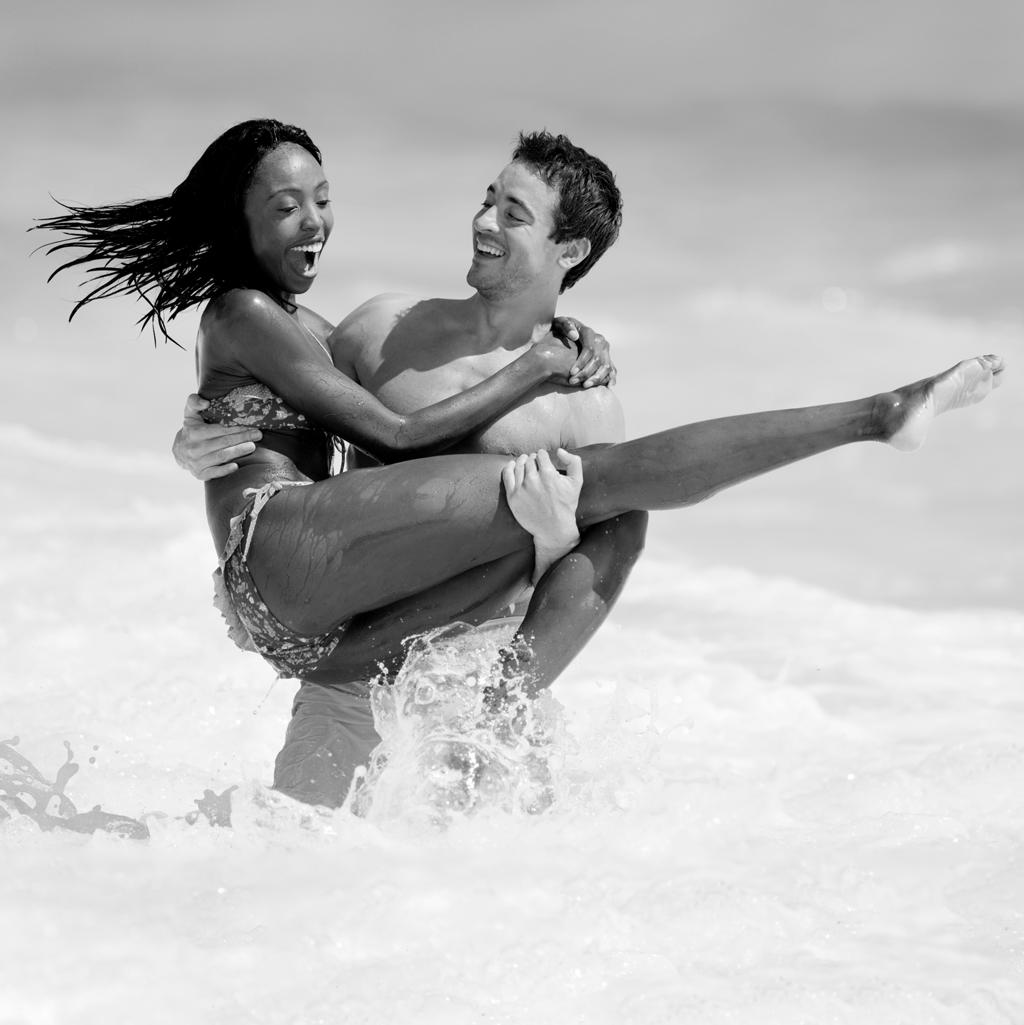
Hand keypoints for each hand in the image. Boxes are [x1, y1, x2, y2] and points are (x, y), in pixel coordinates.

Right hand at [172, 394, 261, 480]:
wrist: (179, 451)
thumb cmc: (191, 429)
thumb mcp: (190, 414)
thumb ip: (194, 402)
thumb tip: (205, 402)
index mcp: (193, 432)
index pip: (219, 430)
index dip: (236, 427)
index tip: (250, 425)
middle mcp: (194, 448)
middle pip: (224, 442)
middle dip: (243, 438)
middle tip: (257, 435)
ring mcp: (196, 462)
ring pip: (222, 456)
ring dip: (238, 451)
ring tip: (252, 446)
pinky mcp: (199, 474)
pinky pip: (213, 473)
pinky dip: (225, 470)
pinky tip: (236, 466)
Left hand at [502, 448, 582, 582]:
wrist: (554, 528)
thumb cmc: (566, 505)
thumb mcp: (577, 482)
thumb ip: (573, 461)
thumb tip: (559, 450)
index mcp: (548, 474)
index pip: (541, 454)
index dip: (543, 456)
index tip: (544, 460)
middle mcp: (533, 480)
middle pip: (529, 459)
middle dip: (533, 459)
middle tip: (535, 463)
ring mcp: (521, 489)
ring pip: (518, 465)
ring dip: (522, 461)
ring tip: (525, 463)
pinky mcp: (512, 497)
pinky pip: (507, 475)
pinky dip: (509, 467)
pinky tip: (513, 465)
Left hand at [552, 316, 615, 388]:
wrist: (567, 333)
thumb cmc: (561, 329)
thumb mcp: (560, 323)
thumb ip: (566, 326)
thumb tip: (574, 335)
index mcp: (589, 333)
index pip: (589, 349)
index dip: (581, 362)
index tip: (571, 372)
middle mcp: (600, 341)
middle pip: (598, 360)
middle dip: (585, 373)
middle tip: (573, 381)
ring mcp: (605, 350)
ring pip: (606, 366)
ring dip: (596, 378)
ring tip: (584, 386)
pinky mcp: (607, 358)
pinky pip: (612, 370)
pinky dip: (611, 378)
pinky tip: (608, 387)